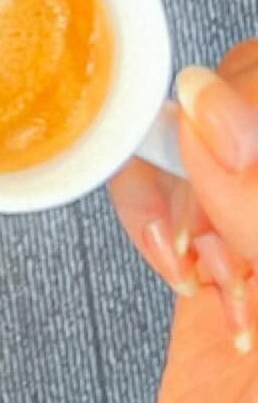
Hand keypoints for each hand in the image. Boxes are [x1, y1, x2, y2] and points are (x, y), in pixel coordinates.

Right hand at [108, 40, 257, 402]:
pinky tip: (157, 222)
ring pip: (217, 161)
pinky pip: (178, 218)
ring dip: (188, 178)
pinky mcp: (222, 295)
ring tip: (186, 225)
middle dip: (224, 146)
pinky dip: (155, 212)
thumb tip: (215, 113)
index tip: (218, 134)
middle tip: (215, 210)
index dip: (256, 108)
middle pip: (257, 122)